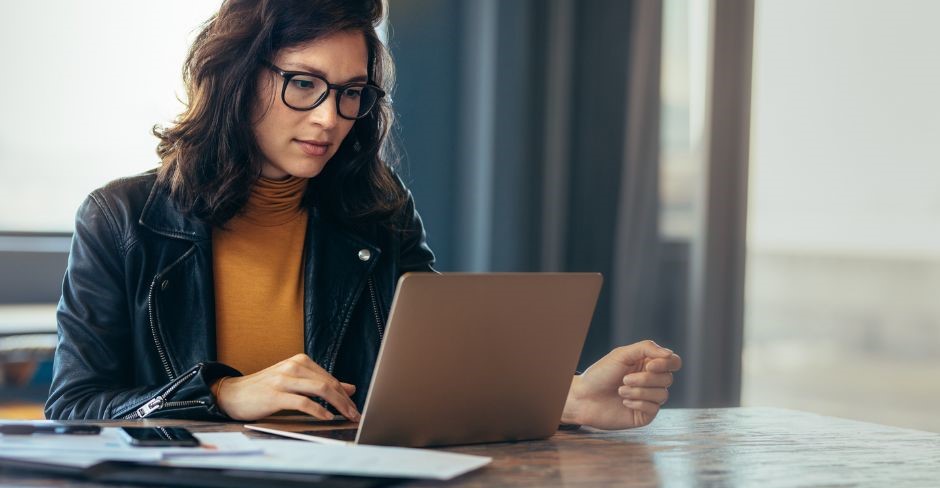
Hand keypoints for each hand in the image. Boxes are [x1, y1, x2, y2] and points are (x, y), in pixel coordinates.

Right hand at [214, 354, 360, 421]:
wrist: (232, 393)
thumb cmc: (265, 389)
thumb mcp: (295, 382)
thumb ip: (320, 384)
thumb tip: (350, 388)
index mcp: (300, 361)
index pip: (330, 378)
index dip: (345, 394)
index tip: (355, 407)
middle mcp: (293, 366)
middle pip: (329, 383)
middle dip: (346, 401)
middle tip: (356, 414)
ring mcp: (284, 379)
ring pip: (320, 390)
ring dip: (338, 405)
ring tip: (346, 416)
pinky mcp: (275, 395)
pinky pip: (303, 402)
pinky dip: (318, 410)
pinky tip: (326, 417)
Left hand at [561, 340, 681, 429]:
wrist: (583, 397)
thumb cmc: (600, 374)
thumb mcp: (622, 354)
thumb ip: (646, 348)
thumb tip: (669, 354)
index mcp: (648, 364)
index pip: (673, 362)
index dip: (666, 364)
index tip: (649, 366)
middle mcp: (652, 381)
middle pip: (668, 378)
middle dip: (645, 379)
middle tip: (624, 379)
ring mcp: (649, 398)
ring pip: (662, 394)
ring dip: (639, 391)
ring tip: (620, 390)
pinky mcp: (644, 414)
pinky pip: (654, 408)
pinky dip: (638, 403)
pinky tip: (624, 402)